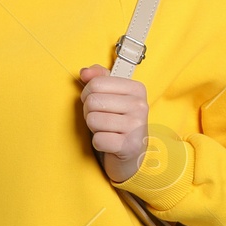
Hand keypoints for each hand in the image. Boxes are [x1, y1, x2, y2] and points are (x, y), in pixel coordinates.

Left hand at [78, 64, 147, 182]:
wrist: (134, 153)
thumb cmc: (119, 120)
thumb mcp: (112, 95)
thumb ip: (98, 78)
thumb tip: (84, 73)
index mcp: (137, 88)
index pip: (96, 83)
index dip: (88, 94)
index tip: (98, 103)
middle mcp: (140, 105)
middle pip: (92, 101)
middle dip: (89, 112)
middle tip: (100, 119)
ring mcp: (137, 126)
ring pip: (93, 120)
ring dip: (93, 128)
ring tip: (105, 130)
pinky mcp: (129, 146)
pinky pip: (98, 140)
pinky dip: (98, 143)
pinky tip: (109, 142)